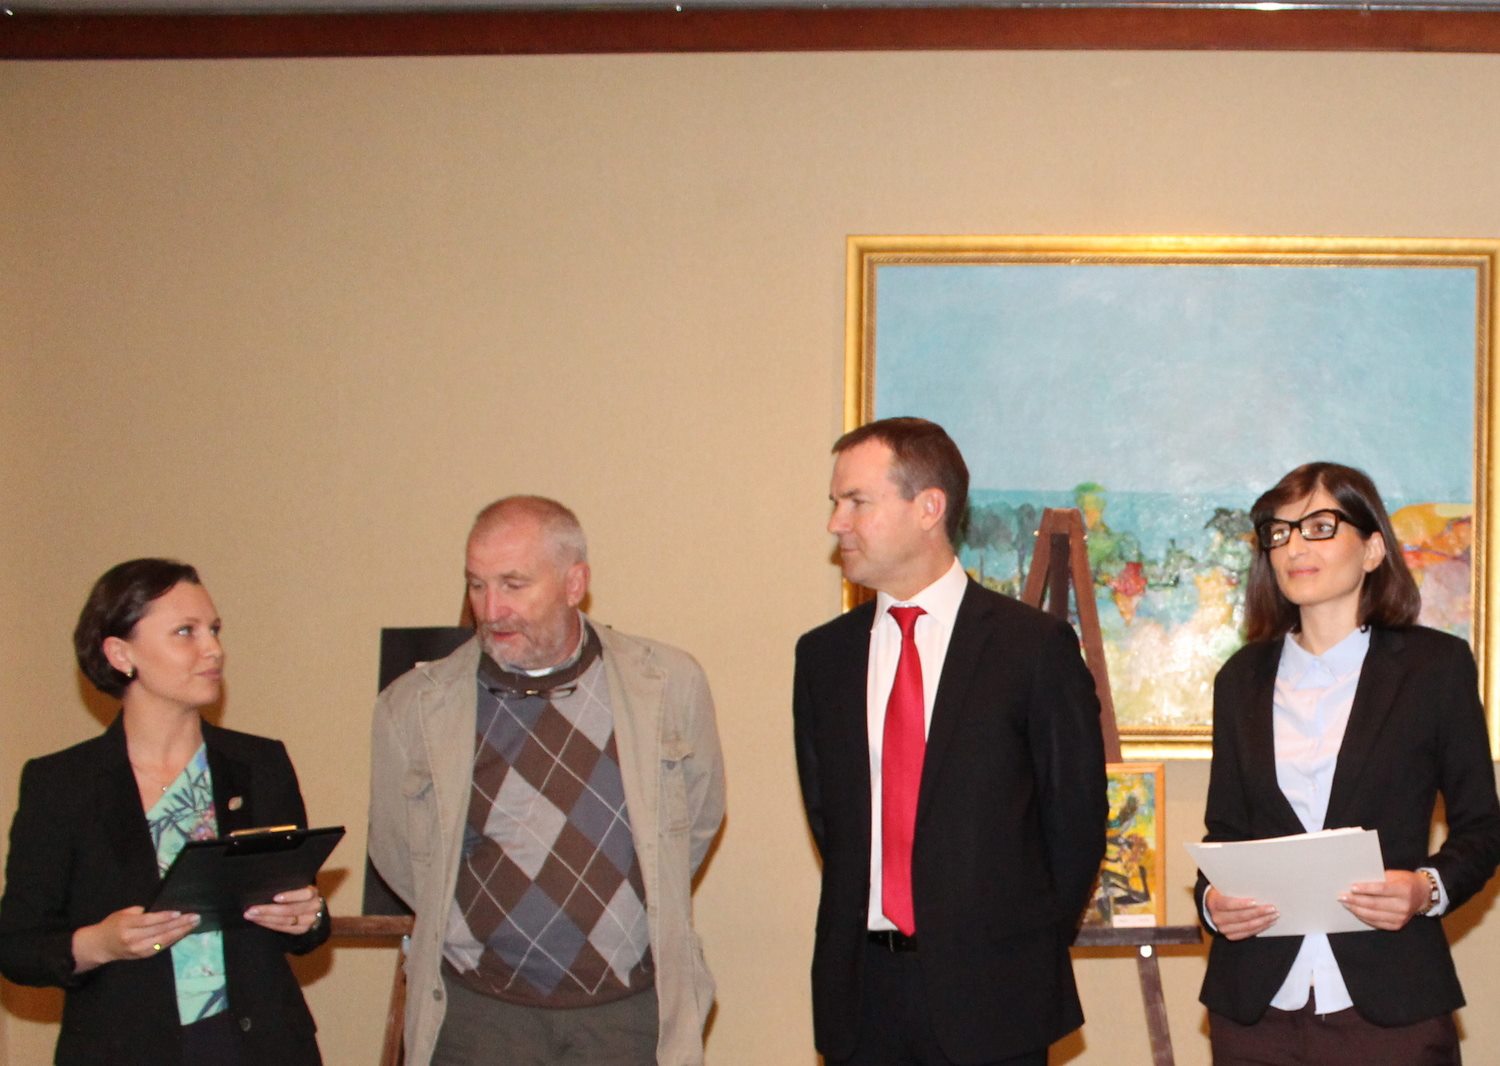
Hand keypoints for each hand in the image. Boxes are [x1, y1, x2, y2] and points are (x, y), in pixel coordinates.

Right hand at [72, 906, 199, 972]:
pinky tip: (183, 933)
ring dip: (181, 932)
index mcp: (126, 925)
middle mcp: (133, 939)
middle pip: (159, 931)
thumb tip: (160, 911)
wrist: (99, 946)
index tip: (179, 913)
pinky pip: (161, 947)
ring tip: (193, 924)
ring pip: (163, 940)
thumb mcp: (122, 913)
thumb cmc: (112, 925)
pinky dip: (174, 939)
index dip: (164, 917)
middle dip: (179, 924)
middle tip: (195, 917)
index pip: (148, 921)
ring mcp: (138, 949)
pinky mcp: (143, 955)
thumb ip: (139, 912)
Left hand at [244, 885, 322, 934]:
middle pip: (290, 910)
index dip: (290, 896)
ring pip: (285, 921)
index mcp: (313, 893)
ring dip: (265, 919)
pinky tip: (258, 921)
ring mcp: (308, 921)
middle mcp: (313, 907)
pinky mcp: (301, 930)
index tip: (274, 897)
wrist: (312, 908)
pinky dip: (269, 924)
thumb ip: (289, 886)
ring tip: (250, 915)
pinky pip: (283, 928)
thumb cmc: (299, 892)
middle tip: (251, 909)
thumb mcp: (299, 886)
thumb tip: (266, 886)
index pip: (305, 894)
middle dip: (268, 910)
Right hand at [1205, 886, 1277, 939]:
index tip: (1255, 901)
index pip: (1227, 904)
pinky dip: (1260, 928)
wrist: (1212, 906)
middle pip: (1240, 916)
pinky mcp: (1231, 935)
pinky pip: (1248, 933)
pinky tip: (1268, 923)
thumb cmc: (1221, 894)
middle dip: (1258, 912)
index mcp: (1214, 903)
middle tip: (1272, 908)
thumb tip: (1255, 885)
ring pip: (1246, 926)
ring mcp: (1224, 929)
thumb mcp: (1223, 887)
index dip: (1241, 904)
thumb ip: (1235, 887)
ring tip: (1274, 915)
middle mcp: (1217, 918)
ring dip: (1263, 921)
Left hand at [1341, 870, 1427, 930]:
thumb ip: (1378, 879)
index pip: (1382, 889)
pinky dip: (1364, 917)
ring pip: (1374, 915)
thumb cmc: (1404, 881)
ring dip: (1357, 909)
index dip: (1366, 889)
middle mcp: (1404, 905)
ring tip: (1345, 903)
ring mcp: (1401, 918)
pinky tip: (1355, 911)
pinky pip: (1377, 923)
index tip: (1352, 887)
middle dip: (1356, 900)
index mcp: (1404, 890)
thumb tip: (1356, 883)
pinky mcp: (1397, 925)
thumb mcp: (1394, 875)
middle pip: (1375, 904)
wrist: (1422, 894)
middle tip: (1342, 896)